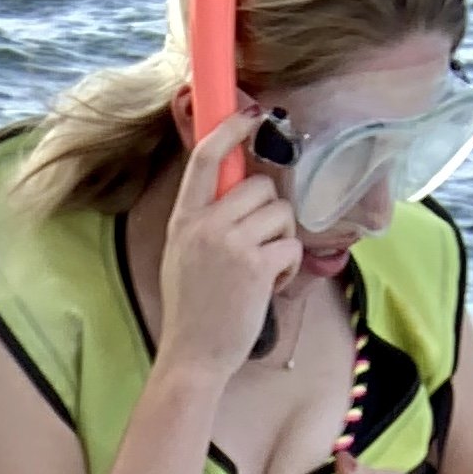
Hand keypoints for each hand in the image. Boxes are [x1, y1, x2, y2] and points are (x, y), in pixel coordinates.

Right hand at [157, 111, 302, 386]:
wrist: (192, 359)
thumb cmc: (191, 312)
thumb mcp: (182, 256)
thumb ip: (204, 220)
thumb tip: (237, 186)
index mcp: (183, 221)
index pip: (206, 158)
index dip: (232, 128)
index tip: (252, 114)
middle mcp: (206, 226)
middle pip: (259, 185)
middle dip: (270, 211)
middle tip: (260, 243)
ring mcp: (231, 245)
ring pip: (281, 212)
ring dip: (282, 238)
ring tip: (264, 269)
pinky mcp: (257, 267)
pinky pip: (290, 244)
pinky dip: (288, 266)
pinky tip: (271, 285)